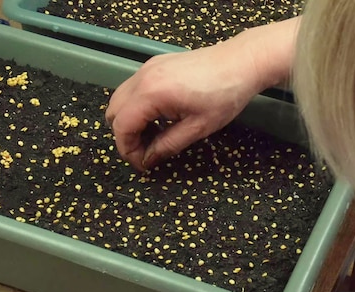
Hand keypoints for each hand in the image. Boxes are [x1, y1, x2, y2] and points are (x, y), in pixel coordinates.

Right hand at [105, 18, 299, 170]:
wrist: (241, 62)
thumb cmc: (225, 95)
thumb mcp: (198, 128)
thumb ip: (167, 146)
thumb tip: (148, 160)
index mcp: (151, 93)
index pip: (122, 127)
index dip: (128, 150)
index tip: (143, 165)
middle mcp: (143, 77)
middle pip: (113, 112)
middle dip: (126, 136)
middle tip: (147, 152)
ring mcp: (147, 68)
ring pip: (120, 99)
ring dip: (130, 121)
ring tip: (154, 136)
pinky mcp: (155, 64)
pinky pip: (133, 88)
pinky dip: (137, 106)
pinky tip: (159, 117)